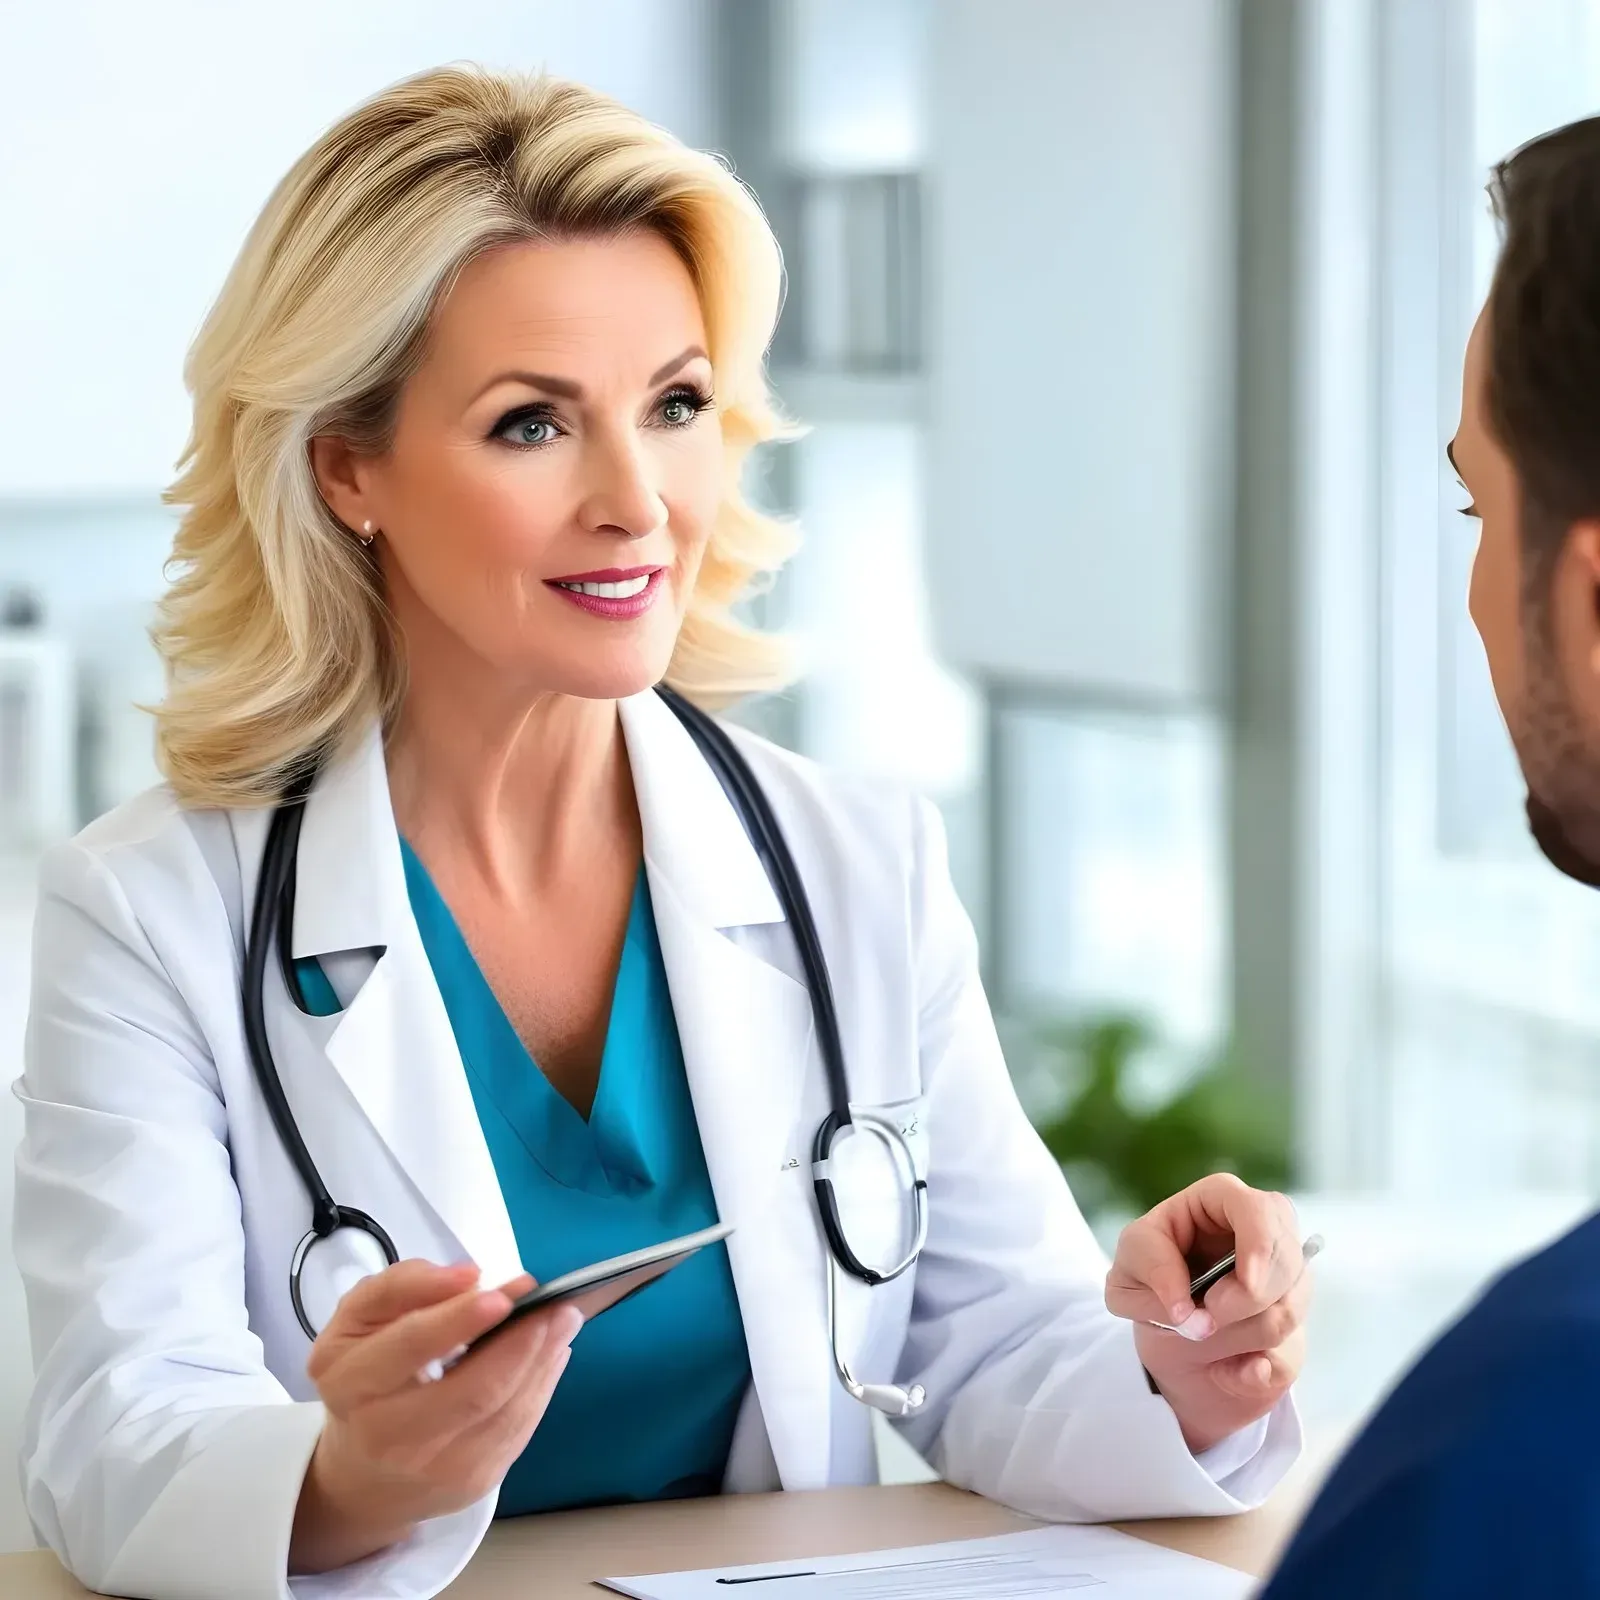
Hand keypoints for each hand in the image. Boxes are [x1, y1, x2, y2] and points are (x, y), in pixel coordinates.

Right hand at [289, 1259, 579, 1574]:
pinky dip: (542, 1385)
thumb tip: (467, 1278)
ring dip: (543, 1360)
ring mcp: (435, 1469)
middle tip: (557, 1305)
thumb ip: (403, 1285)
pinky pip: (518, 1429)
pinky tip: (553, 1353)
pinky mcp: (473, 1483)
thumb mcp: (361, 1318)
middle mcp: (387, 1436)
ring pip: (505, 1412)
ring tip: (565, 1320)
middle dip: (522, 1343)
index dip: (459, 1318)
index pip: (410, 1345)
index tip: (503, 1294)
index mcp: (350, 1381)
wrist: (364, 1471)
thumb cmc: (365, 1374)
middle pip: (471, 1390)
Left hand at [1104, 1174, 1308, 1455]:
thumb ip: (1151, 1274)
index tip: (1246, 1283)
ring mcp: (1286, 1280)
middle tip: (1205, 1317)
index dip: (1262, 1243)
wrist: (1166, 1333)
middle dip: (1245, 1301)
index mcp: (1221, 1202)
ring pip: (1287, 1311)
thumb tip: (1187, 1312)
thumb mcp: (1128, 1267)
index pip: (1260, 1209)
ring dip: (1238, 1336)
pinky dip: (1249, 1372)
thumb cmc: (1146, 1282)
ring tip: (1202, 1332)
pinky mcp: (1290, 1328)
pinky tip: (1224, 1368)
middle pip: (1285, 1263)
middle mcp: (1265, 1233)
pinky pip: (1285, 1357)